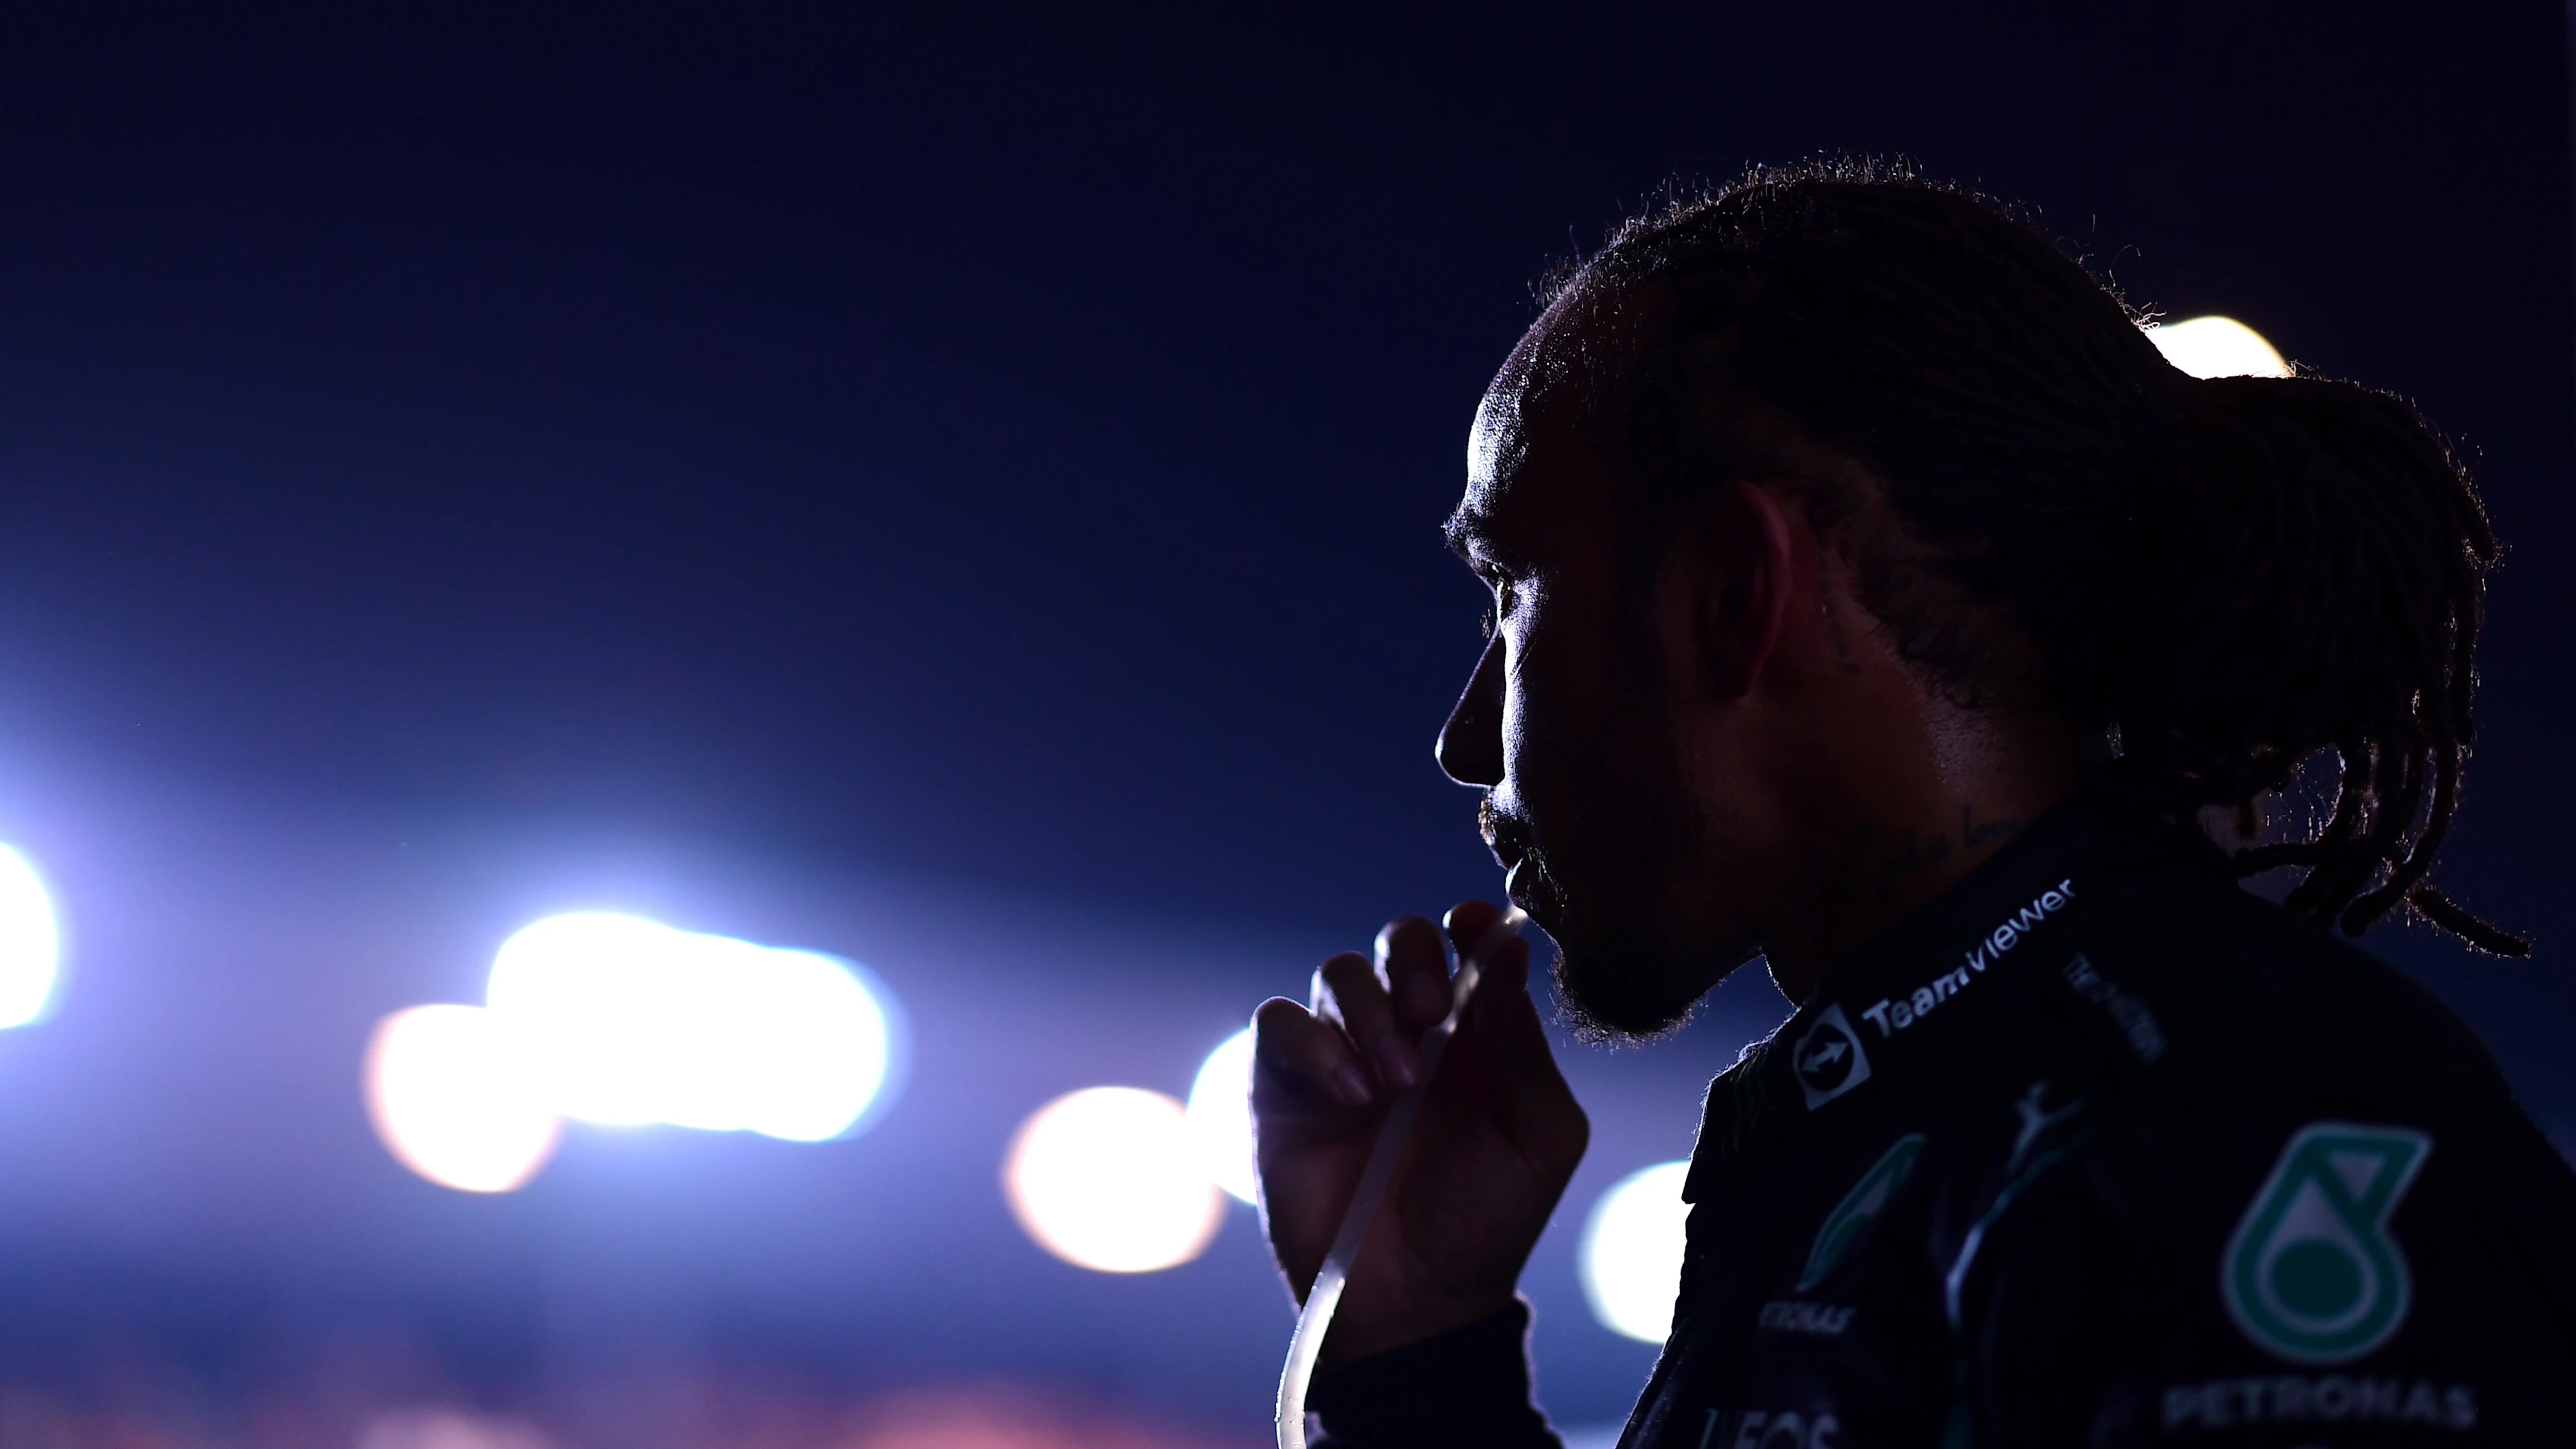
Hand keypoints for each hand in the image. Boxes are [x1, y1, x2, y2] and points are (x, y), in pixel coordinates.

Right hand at [1252, 901, 1587, 1363]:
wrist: (1415, 1300)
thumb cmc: (1487, 1221)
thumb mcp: (1537, 1135)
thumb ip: (1523, 1044)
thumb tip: (1509, 949)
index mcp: (1475, 1036)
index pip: (1465, 949)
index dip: (1468, 926)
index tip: (1470, 925)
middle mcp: (1408, 1033)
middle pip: (1397, 942)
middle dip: (1412, 961)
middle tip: (1432, 1014)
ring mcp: (1342, 1055)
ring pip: (1337, 973)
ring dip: (1368, 1012)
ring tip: (1394, 1082)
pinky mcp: (1283, 1086)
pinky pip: (1278, 1022)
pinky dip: (1312, 1044)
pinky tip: (1350, 1097)